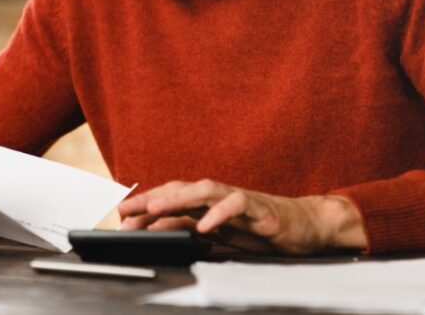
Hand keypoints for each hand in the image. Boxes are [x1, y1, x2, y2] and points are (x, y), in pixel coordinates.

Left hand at [117, 179, 365, 255]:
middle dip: (151, 198)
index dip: (144, 202)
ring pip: (204, 191)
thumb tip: (154, 229)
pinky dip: (219, 214)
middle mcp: (219, 196)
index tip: (120, 214)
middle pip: (180, 189)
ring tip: (155, 208)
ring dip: (177, 198)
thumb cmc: (258, 229)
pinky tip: (205, 226)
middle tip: (126, 209)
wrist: (305, 227)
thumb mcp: (217, 234)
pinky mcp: (260, 209)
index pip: (170, 196)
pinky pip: (237, 206)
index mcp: (207, 202)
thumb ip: (188, 229)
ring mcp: (239, 199)